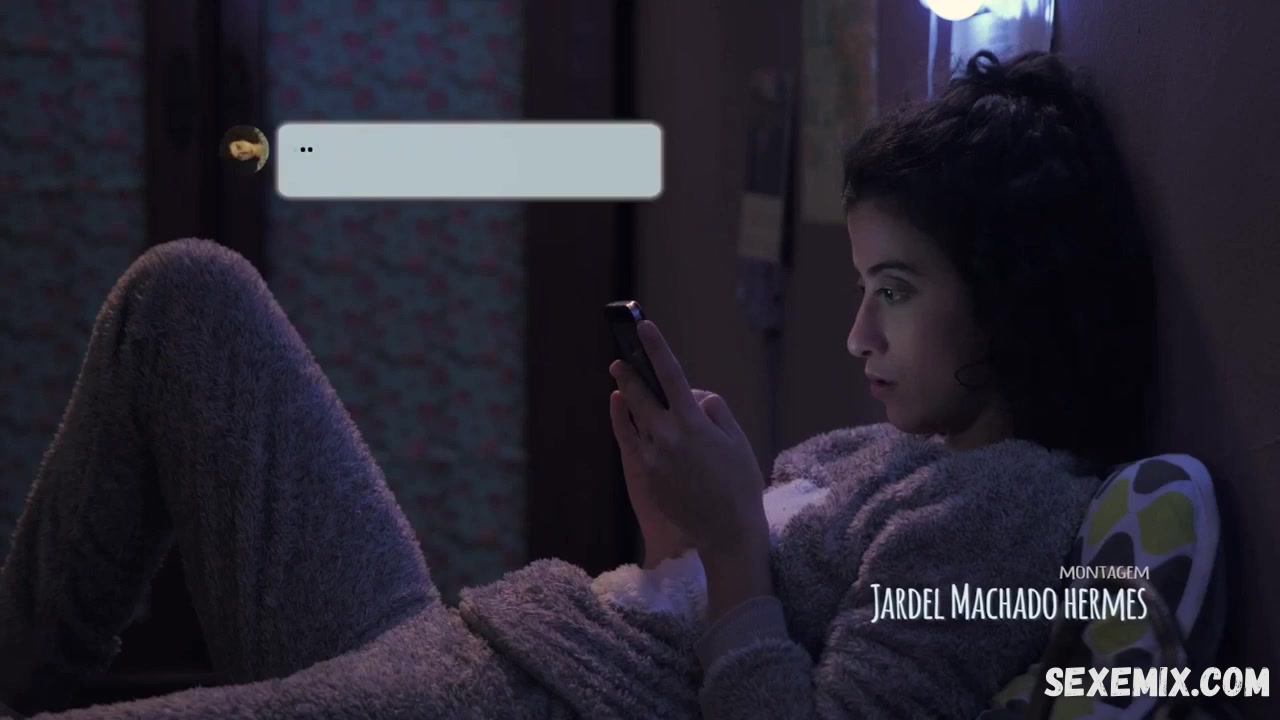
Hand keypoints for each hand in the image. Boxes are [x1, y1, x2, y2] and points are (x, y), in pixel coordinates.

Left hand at [607, 321, 767, 562]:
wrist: (725, 532)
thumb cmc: (739, 484)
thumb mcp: (737, 440)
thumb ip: (714, 411)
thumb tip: (695, 397)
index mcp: (692, 423)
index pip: (670, 374)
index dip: (656, 348)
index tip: (644, 328)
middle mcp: (667, 436)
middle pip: (639, 396)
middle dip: (628, 376)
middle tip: (619, 363)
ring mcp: (653, 458)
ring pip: (640, 423)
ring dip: (638, 408)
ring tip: (632, 394)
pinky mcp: (647, 476)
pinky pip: (642, 447)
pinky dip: (645, 436)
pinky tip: (648, 432)